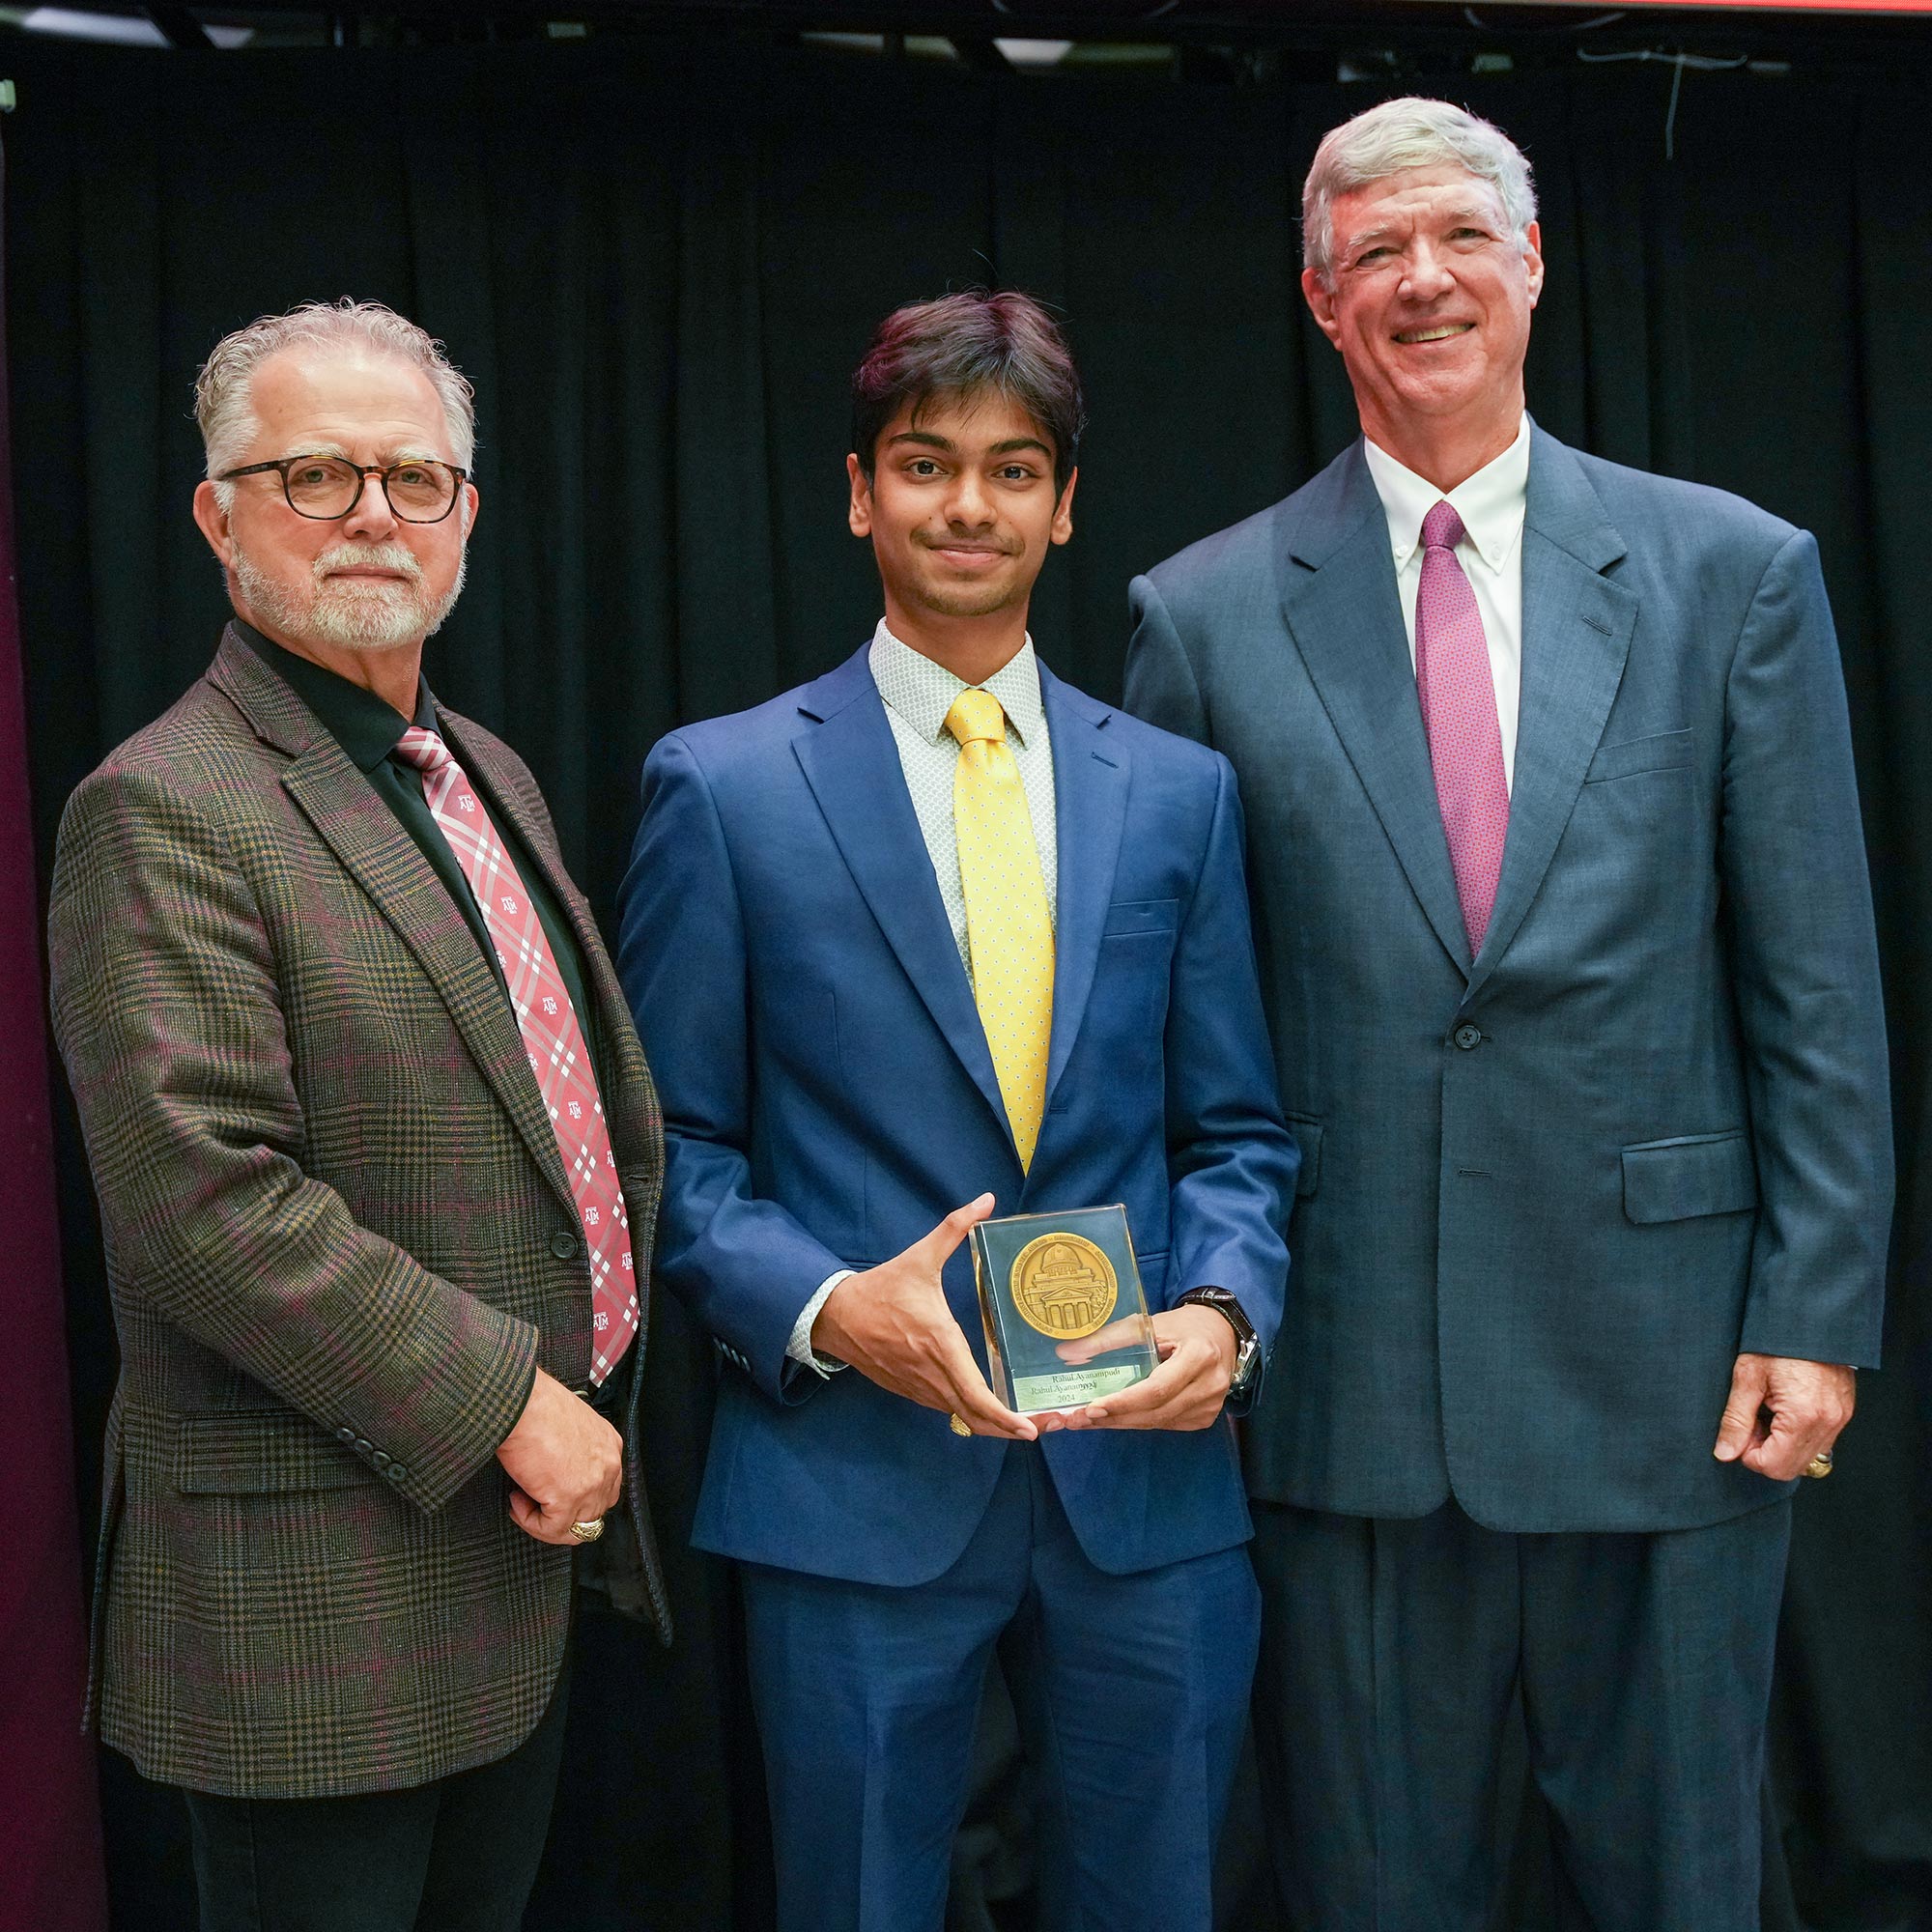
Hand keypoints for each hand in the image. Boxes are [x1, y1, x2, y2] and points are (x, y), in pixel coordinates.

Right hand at [496, 1367, 623, 1544]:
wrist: (521, 1402)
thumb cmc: (535, 1406)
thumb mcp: (567, 1427)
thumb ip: (572, 1452)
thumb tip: (554, 1475)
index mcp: (608, 1446)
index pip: (605, 1490)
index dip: (576, 1499)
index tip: (549, 1492)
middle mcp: (608, 1466)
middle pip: (593, 1513)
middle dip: (562, 1515)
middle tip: (534, 1502)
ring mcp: (592, 1484)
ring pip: (576, 1528)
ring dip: (545, 1521)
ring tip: (522, 1501)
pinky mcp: (569, 1498)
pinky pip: (552, 1529)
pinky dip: (530, 1522)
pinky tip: (517, 1502)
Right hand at [811, 1194, 1037, 1439]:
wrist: (836, 1315)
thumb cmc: (882, 1288)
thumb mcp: (920, 1256)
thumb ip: (955, 1228)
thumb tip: (987, 1199)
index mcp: (941, 1345)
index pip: (976, 1395)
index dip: (1003, 1417)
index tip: (1029, 1428)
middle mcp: (933, 1374)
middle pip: (975, 1416)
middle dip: (1008, 1427)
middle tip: (1042, 1427)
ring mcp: (919, 1387)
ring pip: (960, 1415)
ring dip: (990, 1423)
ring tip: (1023, 1422)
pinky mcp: (908, 1390)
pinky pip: (944, 1408)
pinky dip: (968, 1413)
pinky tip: (987, 1409)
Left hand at [1054, 1304, 1236, 1432]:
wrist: (1221, 1333)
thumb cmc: (1182, 1326)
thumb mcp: (1149, 1323)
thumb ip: (1109, 1338)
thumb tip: (1067, 1353)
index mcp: (1199, 1356)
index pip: (1157, 1389)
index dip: (1123, 1401)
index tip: (1091, 1407)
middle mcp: (1209, 1385)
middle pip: (1155, 1411)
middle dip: (1115, 1417)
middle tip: (1079, 1418)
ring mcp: (1210, 1406)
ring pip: (1158, 1422)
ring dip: (1122, 1422)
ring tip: (1088, 1419)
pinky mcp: (1205, 1417)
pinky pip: (1166, 1423)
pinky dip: (1139, 1421)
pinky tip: (1117, 1416)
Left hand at [1712, 1352, 1855, 1481]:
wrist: (1811, 1317)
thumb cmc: (1776, 1342)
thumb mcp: (1747, 1377)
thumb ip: (1735, 1420)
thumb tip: (1725, 1453)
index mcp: (1804, 1417)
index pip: (1774, 1466)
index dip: (1749, 1454)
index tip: (1741, 1430)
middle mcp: (1828, 1424)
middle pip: (1791, 1468)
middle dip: (1765, 1452)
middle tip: (1752, 1421)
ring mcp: (1840, 1419)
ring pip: (1807, 1457)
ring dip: (1782, 1445)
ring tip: (1767, 1412)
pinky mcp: (1843, 1413)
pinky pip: (1819, 1441)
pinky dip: (1798, 1435)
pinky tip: (1784, 1410)